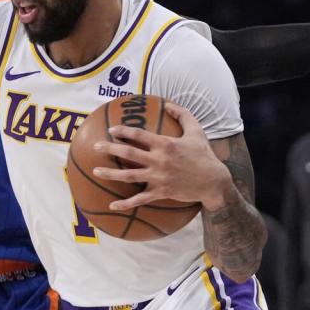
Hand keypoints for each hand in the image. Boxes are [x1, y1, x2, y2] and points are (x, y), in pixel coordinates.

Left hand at [91, 102, 230, 211]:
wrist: (214, 181)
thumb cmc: (204, 155)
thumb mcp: (196, 130)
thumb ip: (182, 114)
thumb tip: (167, 103)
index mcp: (165, 144)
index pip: (139, 135)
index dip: (123, 131)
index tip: (111, 129)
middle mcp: (159, 160)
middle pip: (128, 153)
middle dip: (110, 148)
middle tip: (96, 146)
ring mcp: (159, 177)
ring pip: (129, 175)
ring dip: (110, 173)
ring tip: (95, 170)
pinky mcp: (161, 192)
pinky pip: (140, 199)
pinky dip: (125, 204)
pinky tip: (112, 205)